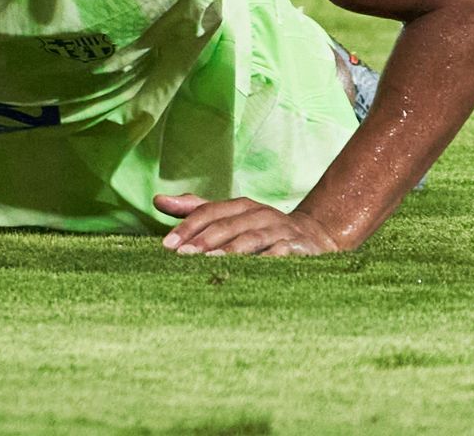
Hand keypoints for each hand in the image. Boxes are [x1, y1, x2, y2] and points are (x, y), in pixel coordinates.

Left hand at [154, 194, 340, 255]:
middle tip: (182, 255)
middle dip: (203, 240)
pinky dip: (264, 261)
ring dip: (230, 250)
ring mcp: (281, 230)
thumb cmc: (259, 229)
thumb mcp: (230, 217)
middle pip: (228, 225)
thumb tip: (158, 200)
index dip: (188, 226)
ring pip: (252, 238)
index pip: (210, 212)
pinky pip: (280, 254)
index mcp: (241, 206)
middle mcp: (261, 214)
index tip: (167, 244)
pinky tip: (249, 272)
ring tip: (210, 261)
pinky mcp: (299, 248)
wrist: (315, 236)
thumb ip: (195, 210)